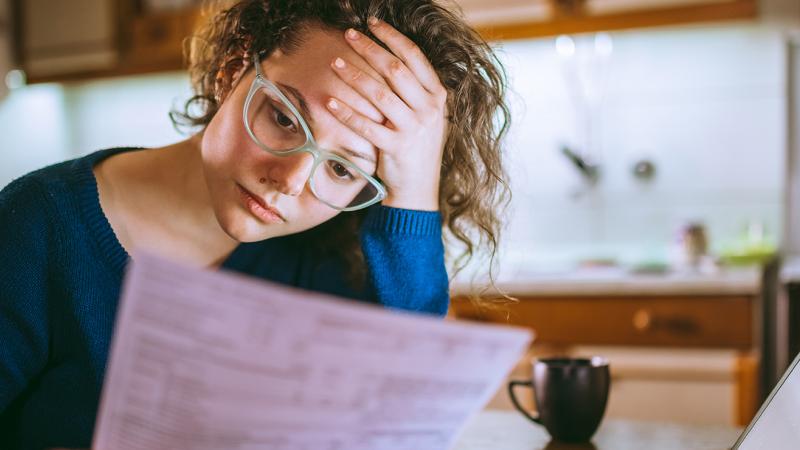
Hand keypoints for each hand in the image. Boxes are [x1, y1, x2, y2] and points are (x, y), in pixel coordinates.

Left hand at [327, 17, 447, 210]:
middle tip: (348, 35)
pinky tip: (330, 101)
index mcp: (437, 96)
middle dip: (370, 49)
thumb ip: (414, 90)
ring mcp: (415, 129)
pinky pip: (367, 126)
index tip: (372, 23)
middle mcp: (429, 110)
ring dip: (355, 76)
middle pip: (395, 69)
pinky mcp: (397, 148)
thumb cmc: (416, 148)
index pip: (414, 57)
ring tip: (335, 63)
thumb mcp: (426, 116)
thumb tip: (388, 57)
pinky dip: (347, 113)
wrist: (419, 189)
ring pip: (380, 94)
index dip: (392, 37)